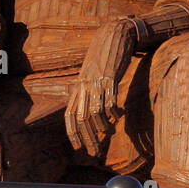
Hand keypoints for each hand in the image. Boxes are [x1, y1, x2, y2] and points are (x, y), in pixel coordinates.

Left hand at [64, 18, 137, 156]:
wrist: (114, 35)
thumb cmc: (103, 56)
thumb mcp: (90, 73)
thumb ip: (87, 89)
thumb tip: (89, 110)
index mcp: (78, 86)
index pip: (69, 115)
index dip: (73, 134)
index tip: (79, 148)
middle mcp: (84, 86)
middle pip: (81, 119)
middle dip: (88, 139)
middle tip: (95, 152)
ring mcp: (97, 82)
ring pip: (95, 113)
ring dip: (103, 127)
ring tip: (110, 133)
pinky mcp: (111, 78)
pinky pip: (110, 101)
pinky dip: (114, 113)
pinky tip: (119, 116)